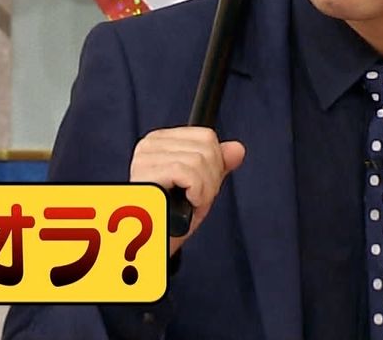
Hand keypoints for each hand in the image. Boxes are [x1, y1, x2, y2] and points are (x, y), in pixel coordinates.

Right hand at [129, 127, 245, 255]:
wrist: (155, 244)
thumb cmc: (173, 217)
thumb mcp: (202, 187)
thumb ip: (219, 165)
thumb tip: (238, 149)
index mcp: (161, 142)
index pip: (206, 136)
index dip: (215, 164)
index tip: (202, 187)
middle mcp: (150, 145)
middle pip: (206, 148)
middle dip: (211, 180)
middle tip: (195, 199)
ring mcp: (145, 158)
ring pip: (198, 161)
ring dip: (204, 190)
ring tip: (190, 203)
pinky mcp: (145, 174)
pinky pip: (187, 173)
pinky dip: (196, 193)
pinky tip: (187, 204)